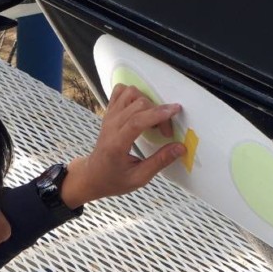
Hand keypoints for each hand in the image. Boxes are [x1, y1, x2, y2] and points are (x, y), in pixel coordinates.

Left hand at [60, 84, 186, 207]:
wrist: (92, 176)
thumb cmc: (113, 179)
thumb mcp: (139, 178)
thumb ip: (160, 162)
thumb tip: (180, 148)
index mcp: (116, 145)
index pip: (137, 121)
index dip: (158, 114)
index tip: (174, 112)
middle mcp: (111, 126)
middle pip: (138, 105)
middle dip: (158, 113)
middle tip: (165, 132)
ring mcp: (109, 117)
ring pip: (130, 93)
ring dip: (147, 102)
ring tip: (153, 119)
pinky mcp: (109, 113)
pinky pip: (120, 92)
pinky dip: (134, 94)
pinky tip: (141, 108)